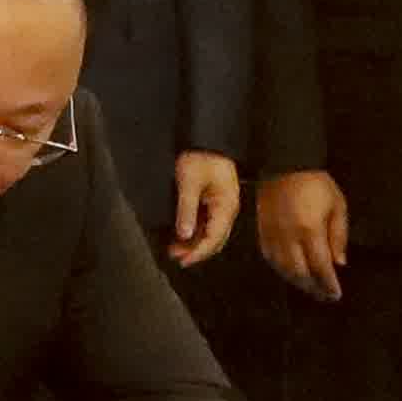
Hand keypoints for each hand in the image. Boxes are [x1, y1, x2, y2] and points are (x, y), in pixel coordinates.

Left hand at [167, 149, 244, 266]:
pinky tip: (181, 234)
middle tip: (175, 256)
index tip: (183, 261)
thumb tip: (183, 235)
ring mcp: (222, 206)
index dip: (198, 253)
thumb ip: (186, 210)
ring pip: (210, 232)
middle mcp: (227, 209)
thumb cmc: (201, 157)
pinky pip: (207, 222)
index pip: (214, 238)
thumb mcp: (189, 183)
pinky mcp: (215, 201)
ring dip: (194, 242)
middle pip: (215, 239)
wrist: (207, 139)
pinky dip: (195, 231)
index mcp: (226, 206)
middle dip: (195, 250)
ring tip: (174, 247)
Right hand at [253, 168, 349, 299]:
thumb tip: (339, 263)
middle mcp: (289, 238)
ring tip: (310, 288)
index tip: (336, 294)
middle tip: (324, 297)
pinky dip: (282, 271)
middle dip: (314, 288)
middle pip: (300, 273)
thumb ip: (339, 236)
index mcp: (310, 231)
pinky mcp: (262, 233)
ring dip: (298, 283)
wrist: (285, 164)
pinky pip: (271, 259)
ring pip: (283, 270)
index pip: (320, 266)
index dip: (329, 284)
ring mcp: (273, 236)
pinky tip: (291, 274)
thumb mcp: (337, 205)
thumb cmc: (316, 184)